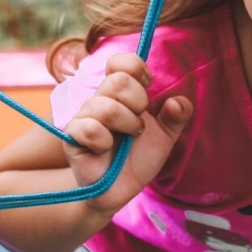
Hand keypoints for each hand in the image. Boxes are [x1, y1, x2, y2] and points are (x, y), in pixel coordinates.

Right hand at [61, 53, 191, 214]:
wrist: (121, 190)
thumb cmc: (139, 158)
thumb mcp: (166, 136)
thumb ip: (177, 116)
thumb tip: (178, 101)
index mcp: (119, 93)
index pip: (119, 62)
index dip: (136, 67)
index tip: (148, 85)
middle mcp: (99, 100)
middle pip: (118, 80)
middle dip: (139, 101)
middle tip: (140, 123)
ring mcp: (84, 118)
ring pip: (106, 106)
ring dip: (127, 124)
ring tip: (130, 137)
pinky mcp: (73, 139)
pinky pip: (88, 127)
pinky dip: (104, 140)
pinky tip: (106, 148)